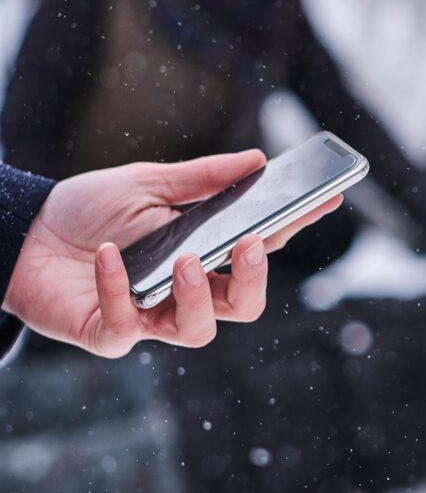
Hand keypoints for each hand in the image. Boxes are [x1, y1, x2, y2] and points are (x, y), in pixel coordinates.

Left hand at [2, 150, 341, 357]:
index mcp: (207, 250)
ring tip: (186, 260)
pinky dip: (120, 289)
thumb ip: (201, 178)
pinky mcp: (111, 332)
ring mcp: (152, 315)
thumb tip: (256, 160)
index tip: (328, 197)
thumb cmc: (89, 210)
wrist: (21, 231)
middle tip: (250, 243)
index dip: (297, 224)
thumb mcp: (147, 182)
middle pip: (243, 303)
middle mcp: (188, 290)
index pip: (262, 243)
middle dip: (254, 279)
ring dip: (199, 295)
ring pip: (201, 329)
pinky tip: (110, 256)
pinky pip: (128, 325)